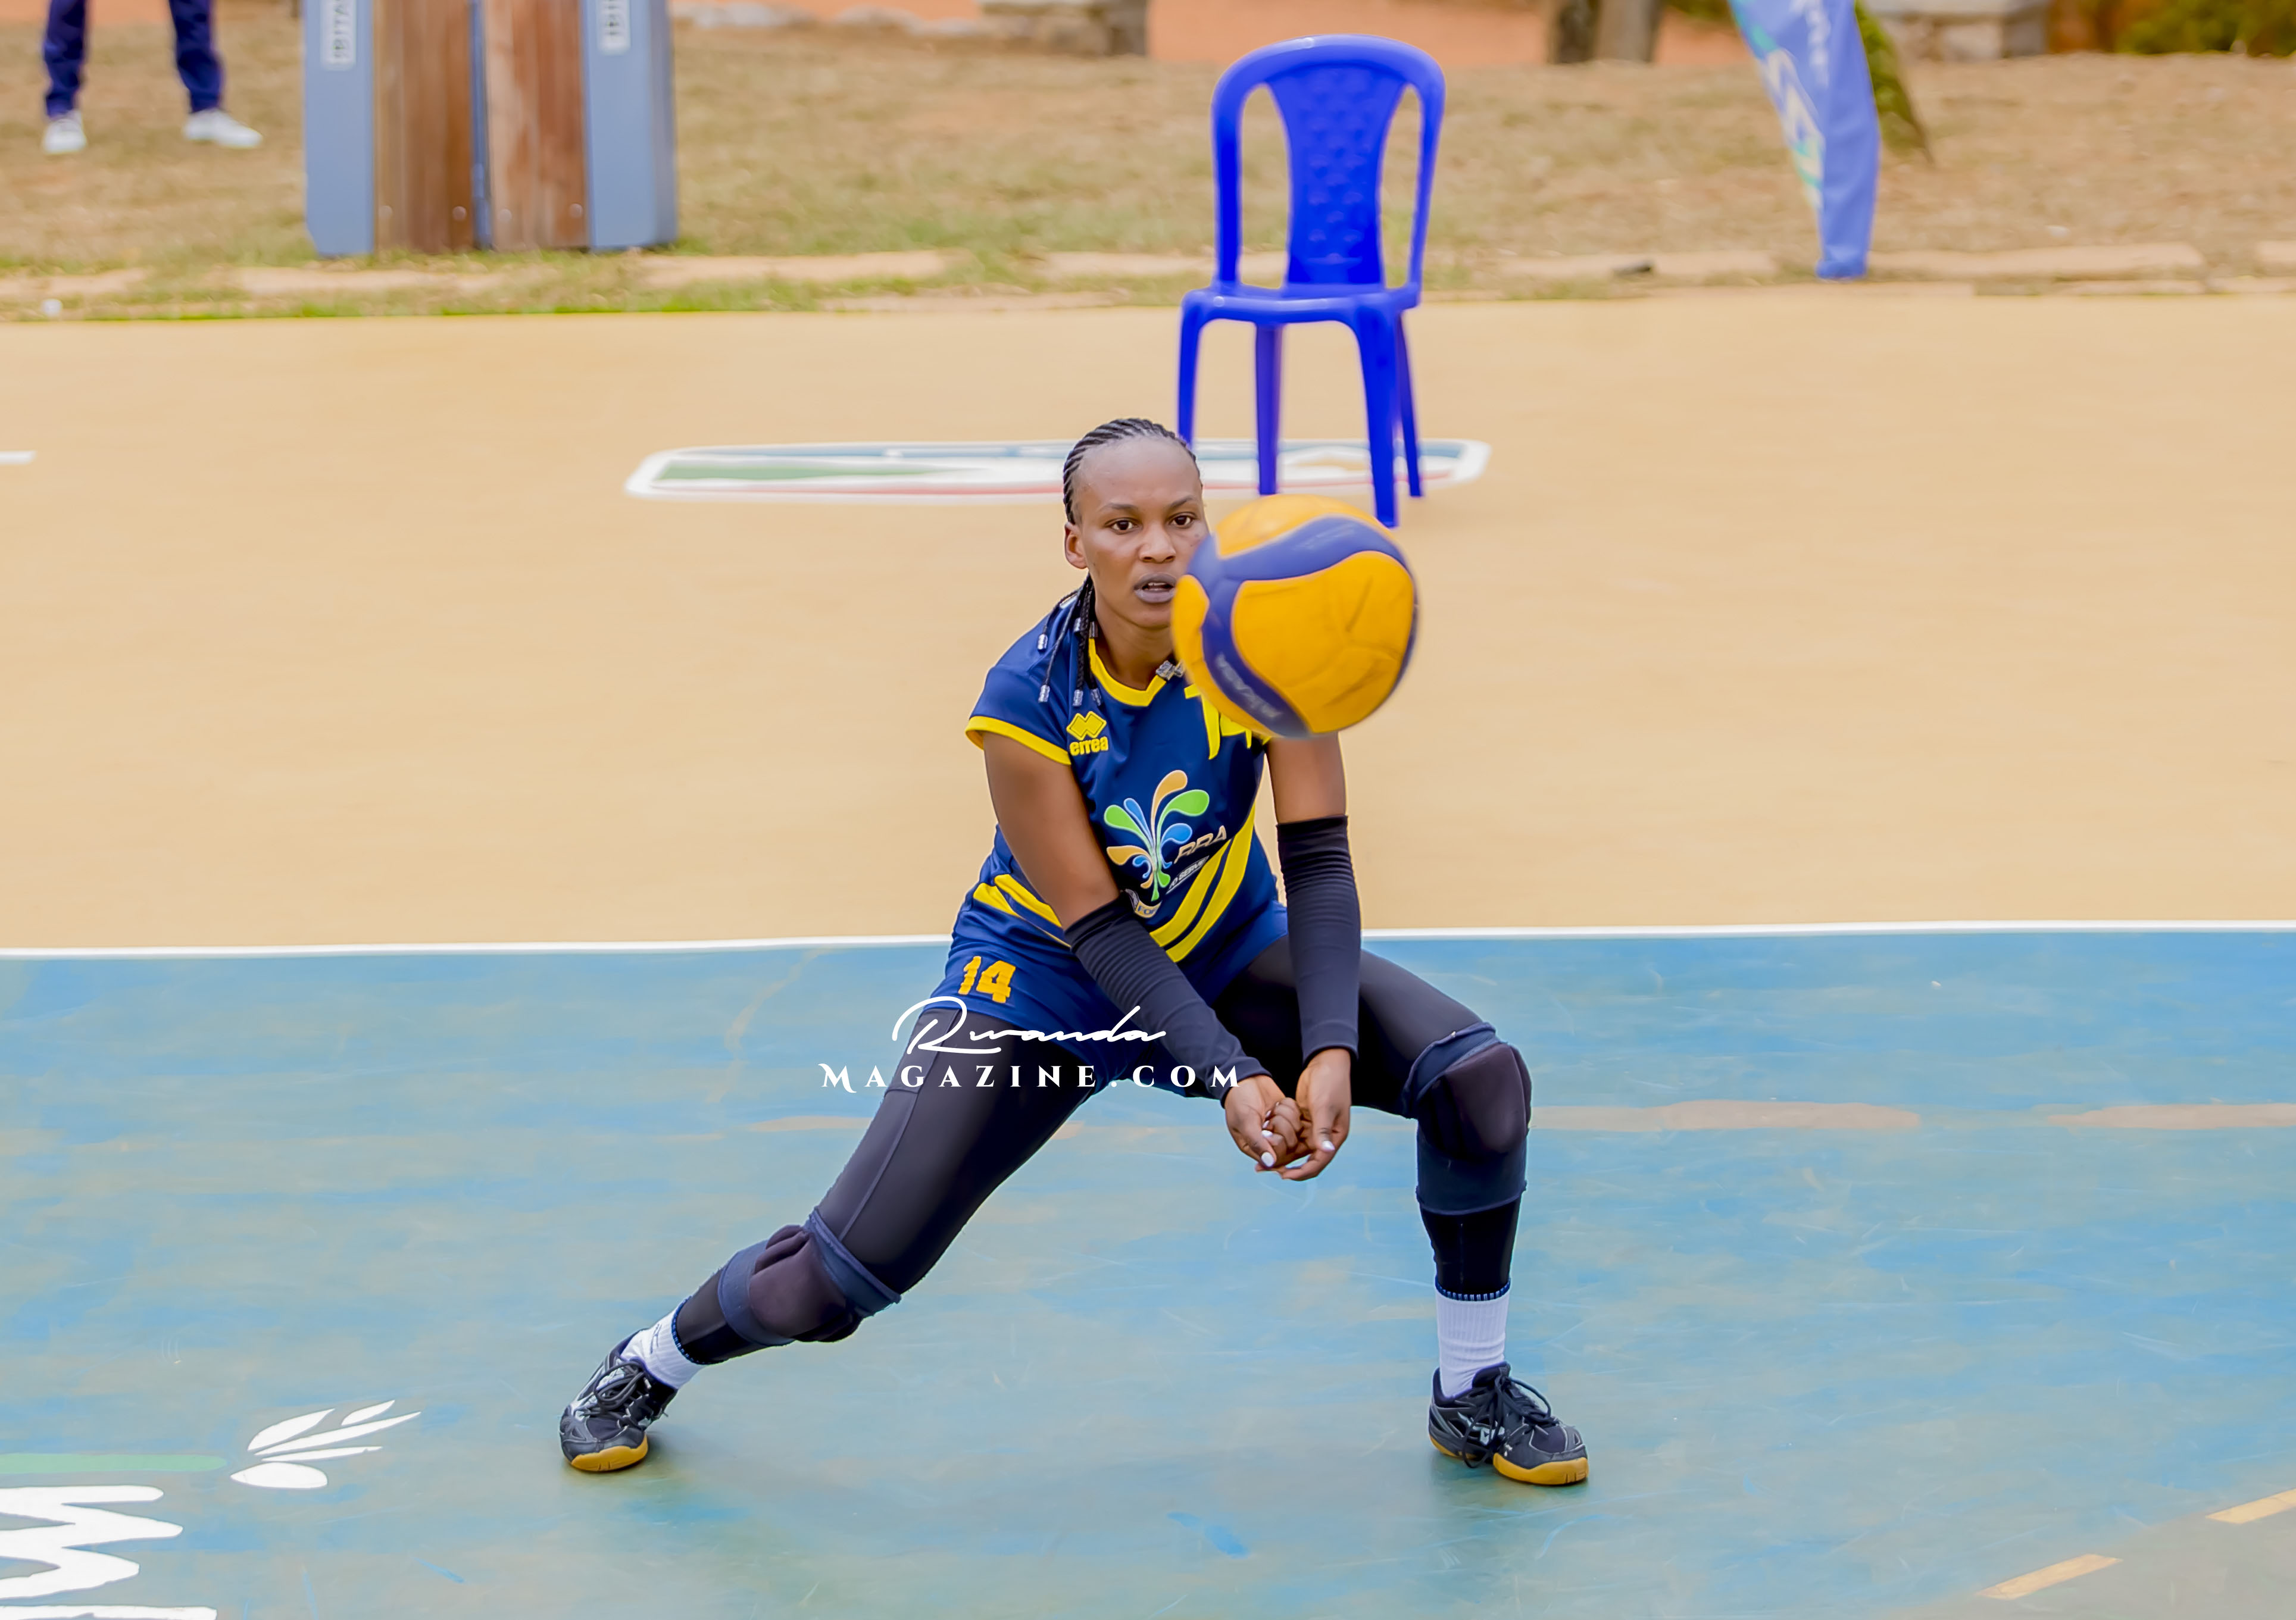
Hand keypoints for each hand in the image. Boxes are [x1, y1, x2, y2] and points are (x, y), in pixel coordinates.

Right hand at [1224, 1073, 1301, 1172]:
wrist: (1245, 1078)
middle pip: (1290, 1145)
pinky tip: (1279, 1103)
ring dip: (1286, 1115)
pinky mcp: (1289, 1116)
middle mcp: (1270, 1142)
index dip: (1278, 1143)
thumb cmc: (1239, 1100)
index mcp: (1255, 1148)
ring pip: (1297, 1131)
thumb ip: (1257, 1143)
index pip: (1276, 1158)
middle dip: (1283, 1127)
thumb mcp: (1245, 1122)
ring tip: (1273, 1109)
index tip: (1268, 1127)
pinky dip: (1291, 1108)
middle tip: (1270, 1117)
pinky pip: (1300, 1117)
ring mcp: (1281, 1129)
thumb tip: (1269, 1163)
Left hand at [1278, 1048, 1351, 1180]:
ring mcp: (1315, 1127)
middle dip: (1287, 1165)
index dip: (1302, 1172)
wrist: (1326, 1062)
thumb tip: (1327, 1151)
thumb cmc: (1330, 1083)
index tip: (1284, 1175)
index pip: (1319, 1162)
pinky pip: (1292, 1135)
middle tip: (1265, 1169)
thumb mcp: (1324, 1106)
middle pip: (1305, 1158)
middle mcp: (1325, 1136)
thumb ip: (1323, 1129)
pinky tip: (1266, 1142)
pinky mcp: (1306, 1119)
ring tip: (1262, 1159)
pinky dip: (1281, 1139)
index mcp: (1335, 1136)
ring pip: (1297, 1147)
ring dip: (1281, 1153)